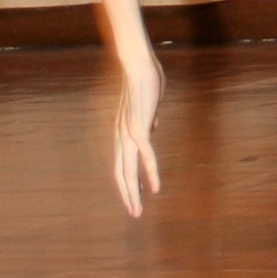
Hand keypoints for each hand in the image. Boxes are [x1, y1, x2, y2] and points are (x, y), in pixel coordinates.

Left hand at [113, 54, 164, 217]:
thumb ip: (149, 118)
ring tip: (138, 211)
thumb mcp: (148, 105)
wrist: (138, 65)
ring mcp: (128, 134)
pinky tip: (156, 188)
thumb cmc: (145, 80)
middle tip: (134, 213)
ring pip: (129, 171)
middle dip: (128, 195)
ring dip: (134, 193)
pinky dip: (150, 173)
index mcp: (122, 132)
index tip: (135, 196)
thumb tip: (153, 128)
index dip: (127, 181)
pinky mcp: (138, 129)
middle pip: (121, 173)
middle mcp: (120, 136)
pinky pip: (146, 157)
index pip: (121, 163)